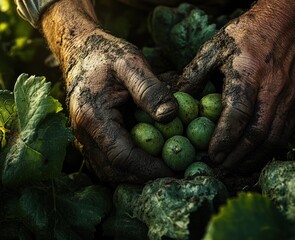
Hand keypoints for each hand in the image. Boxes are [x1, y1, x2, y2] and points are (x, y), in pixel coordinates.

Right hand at [41, 0, 176, 181]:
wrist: (82, 53)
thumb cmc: (108, 55)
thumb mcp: (131, 63)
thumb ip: (150, 90)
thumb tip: (171, 116)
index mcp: (93, 116)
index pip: (122, 156)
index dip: (149, 168)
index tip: (175, 170)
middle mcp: (84, 133)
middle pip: (115, 170)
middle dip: (145, 177)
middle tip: (175, 174)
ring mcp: (84, 139)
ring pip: (110, 171)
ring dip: (136, 176)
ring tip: (165, 170)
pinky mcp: (90, 139)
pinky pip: (108, 163)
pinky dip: (129, 168)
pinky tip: (149, 160)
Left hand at [176, 0, 294, 173]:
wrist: (289, 21)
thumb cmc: (248, 33)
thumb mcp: (215, 47)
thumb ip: (194, 74)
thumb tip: (175, 100)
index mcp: (249, 74)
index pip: (238, 114)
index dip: (224, 138)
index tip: (211, 155)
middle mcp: (272, 90)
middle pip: (257, 134)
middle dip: (237, 157)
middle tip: (219, 169)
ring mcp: (288, 98)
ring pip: (273, 139)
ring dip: (253, 158)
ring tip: (234, 169)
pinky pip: (284, 134)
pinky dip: (268, 151)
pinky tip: (253, 156)